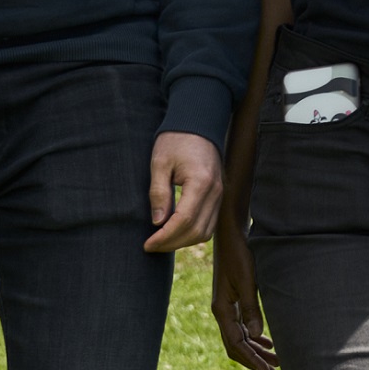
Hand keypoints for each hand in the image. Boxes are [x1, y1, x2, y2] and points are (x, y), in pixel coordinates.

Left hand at [146, 130, 223, 251]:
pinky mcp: (219, 196)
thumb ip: (159, 193)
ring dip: (183, 241)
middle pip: (197, 231)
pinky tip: (175, 232)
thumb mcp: (160, 163)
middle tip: (151, 245)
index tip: (148, 244)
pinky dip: (193, 233)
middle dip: (172, 243)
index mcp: (201, 182)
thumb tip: (157, 222)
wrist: (198, 123)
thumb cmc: (176, 140)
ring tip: (161, 241)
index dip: (165, 237)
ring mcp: (220, 195)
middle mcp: (216, 192)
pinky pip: (209, 224)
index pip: (184, 220)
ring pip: (205, 232)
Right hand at [211, 226, 279, 369]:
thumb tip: (257, 335)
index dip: (253, 361)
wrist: (231, 233)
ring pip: (240, 337)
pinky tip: (267, 341)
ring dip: (257, 350)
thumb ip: (251, 307)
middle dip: (255, 361)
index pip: (236, 345)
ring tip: (276, 362)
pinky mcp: (233, 300)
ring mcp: (227, 306)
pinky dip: (254, 337)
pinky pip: (242, 326)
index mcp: (222, 310)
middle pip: (237, 346)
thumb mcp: (247, 280)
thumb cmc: (239, 254)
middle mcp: (222, 311)